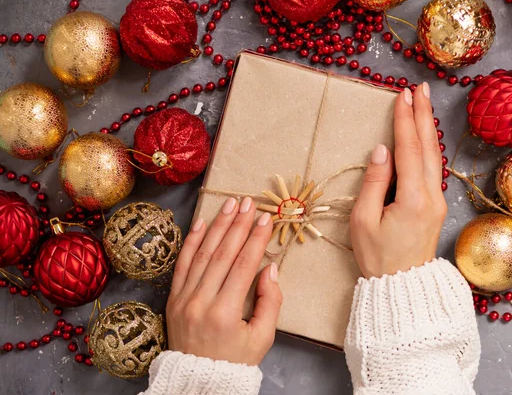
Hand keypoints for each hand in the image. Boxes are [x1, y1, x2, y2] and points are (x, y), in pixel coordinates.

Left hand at [166, 197, 281, 364]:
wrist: (197, 380)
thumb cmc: (235, 361)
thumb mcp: (262, 338)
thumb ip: (270, 303)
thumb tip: (270, 269)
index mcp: (225, 313)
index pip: (243, 266)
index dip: (256, 239)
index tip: (266, 218)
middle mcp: (201, 301)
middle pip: (222, 254)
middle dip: (238, 224)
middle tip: (249, 202)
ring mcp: (183, 298)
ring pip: (202, 254)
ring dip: (217, 226)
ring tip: (230, 204)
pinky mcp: (173, 298)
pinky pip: (182, 264)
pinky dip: (192, 242)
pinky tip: (202, 223)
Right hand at [350, 83, 446, 277]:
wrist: (404, 286)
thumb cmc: (378, 257)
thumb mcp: (364, 222)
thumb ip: (374, 183)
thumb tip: (382, 151)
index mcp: (413, 200)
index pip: (409, 150)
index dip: (405, 121)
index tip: (403, 95)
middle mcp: (432, 197)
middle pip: (429, 148)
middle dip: (423, 115)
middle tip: (420, 88)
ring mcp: (438, 202)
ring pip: (434, 157)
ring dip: (427, 128)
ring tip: (423, 104)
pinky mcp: (436, 206)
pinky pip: (433, 169)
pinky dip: (428, 147)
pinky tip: (423, 136)